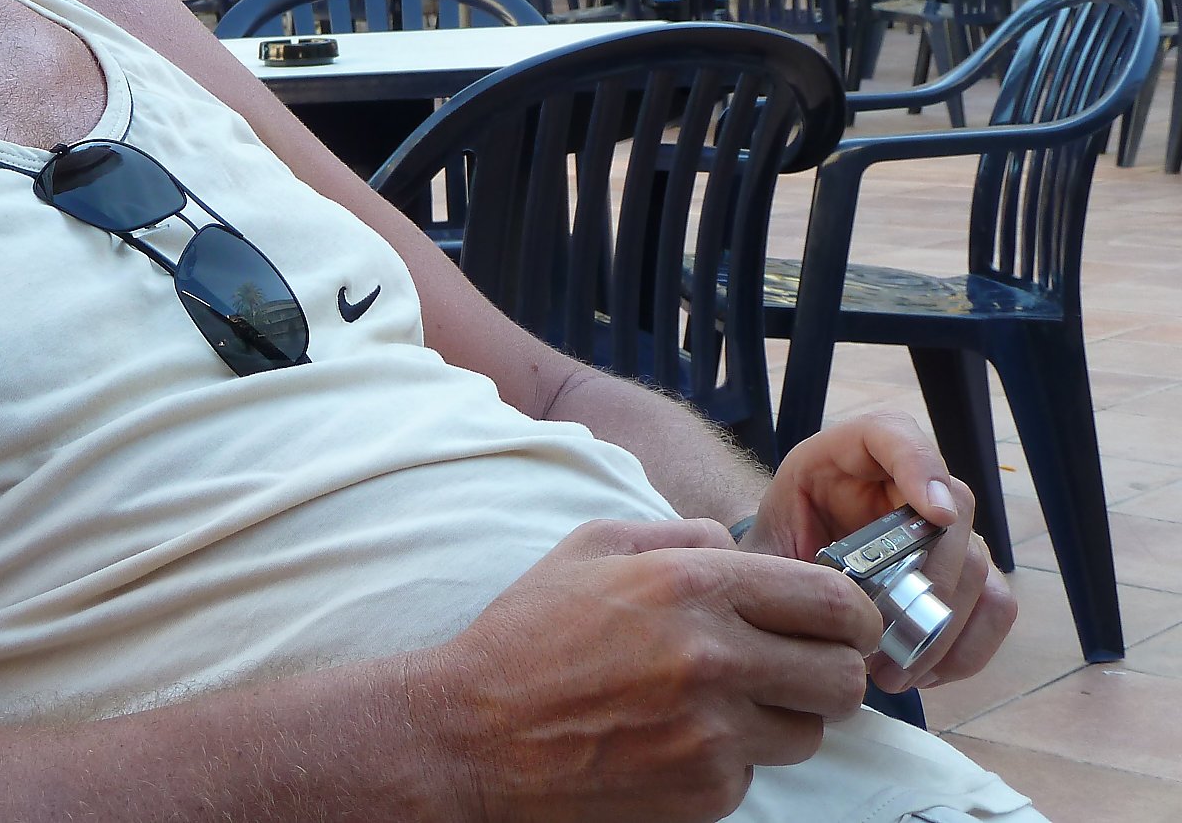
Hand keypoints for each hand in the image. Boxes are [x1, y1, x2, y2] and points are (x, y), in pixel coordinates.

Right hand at [416, 518, 879, 822]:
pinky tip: (677, 737)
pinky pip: (758, 773)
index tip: (840, 624)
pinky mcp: (706, 792)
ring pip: (811, 731)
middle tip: (795, 668)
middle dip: (830, 670)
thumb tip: (739, 547)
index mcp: (693, 585)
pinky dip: (731, 758)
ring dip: (782, 718)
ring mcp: (714, 732)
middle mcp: (714, 657)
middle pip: (844, 676)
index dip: (852, 614)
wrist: (475, 733)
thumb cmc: (529, 633)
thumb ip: (680, 534)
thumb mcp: (591, 547)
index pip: (833, 601)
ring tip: (723, 704)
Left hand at [742, 413, 1014, 693]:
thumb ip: (776, 562)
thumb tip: (819, 604)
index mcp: (849, 452)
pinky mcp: (967, 573)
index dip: (921, 467)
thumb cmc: (774, 545)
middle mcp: (908, 481)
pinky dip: (967, 647)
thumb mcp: (760, 544)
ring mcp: (946, 528)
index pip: (893, 434)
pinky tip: (924, 674)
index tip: (935, 514)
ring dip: (943, 628)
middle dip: (930, 582)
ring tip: (893, 672)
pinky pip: (995, 607)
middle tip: (889, 636)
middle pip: (953, 513)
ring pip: (979, 567)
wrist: (789, 563)